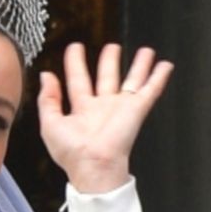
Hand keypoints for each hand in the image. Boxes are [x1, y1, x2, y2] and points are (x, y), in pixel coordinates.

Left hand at [37, 43, 173, 192]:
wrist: (93, 164)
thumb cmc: (71, 152)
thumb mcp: (49, 124)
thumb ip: (47, 99)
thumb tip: (46, 76)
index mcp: (81, 110)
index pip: (77, 79)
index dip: (75, 63)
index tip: (75, 47)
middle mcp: (102, 107)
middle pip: (106, 77)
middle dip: (109, 61)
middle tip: (112, 47)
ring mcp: (121, 107)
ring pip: (131, 81)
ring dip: (139, 66)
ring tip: (145, 51)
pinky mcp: (136, 110)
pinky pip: (150, 90)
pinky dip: (158, 78)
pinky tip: (164, 66)